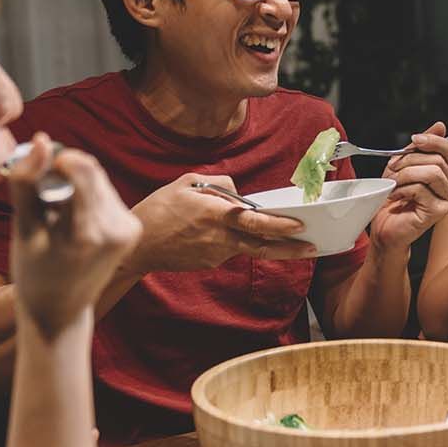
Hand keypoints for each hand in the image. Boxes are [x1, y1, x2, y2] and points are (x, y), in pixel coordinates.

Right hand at [8, 133, 142, 332]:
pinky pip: (106, 195)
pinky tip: (72, 218)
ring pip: (99, 180)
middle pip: (91, 171)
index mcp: (85, 234)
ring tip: (55, 211)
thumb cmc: (33, 271)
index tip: (35, 168)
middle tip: (41, 192)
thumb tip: (41, 140)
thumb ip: (28, 183)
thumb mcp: (23, 230)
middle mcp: (115, 231)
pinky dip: (87, 197)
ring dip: (75, 183)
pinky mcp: (133, 229)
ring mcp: (129, 231)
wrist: (60, 310)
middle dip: (63, 171)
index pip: (82, 169)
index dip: (57, 159)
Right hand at [125, 172, 315, 271]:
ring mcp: (215, 254)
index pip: (254, 221)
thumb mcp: (187, 183)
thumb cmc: (158, 210)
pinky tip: (224, 236)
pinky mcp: (209, 263)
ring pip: (248, 248)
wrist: (135, 246)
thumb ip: (219, 185)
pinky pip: (229, 250)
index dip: (279, 225)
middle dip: (290, 248)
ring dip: (269, 246)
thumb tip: (239, 194)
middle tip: (312, 247)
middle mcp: (219, 238)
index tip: (299, 225)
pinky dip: (235, 242)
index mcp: (215, 215)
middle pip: (261, 245)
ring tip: (290, 243)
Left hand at [368, 122, 447, 250]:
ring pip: (431, 173)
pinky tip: (395, 196)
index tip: (414, 139)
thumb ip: (420, 148)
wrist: (385, 228)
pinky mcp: (439, 212)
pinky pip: (421, 189)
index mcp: (446, 173)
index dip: (432, 140)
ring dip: (405, 175)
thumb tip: (440, 125)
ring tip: (393, 184)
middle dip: (409, 160)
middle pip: (437, 159)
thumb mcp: (404, 166)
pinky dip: (403, 190)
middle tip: (392, 169)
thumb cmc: (394, 200)